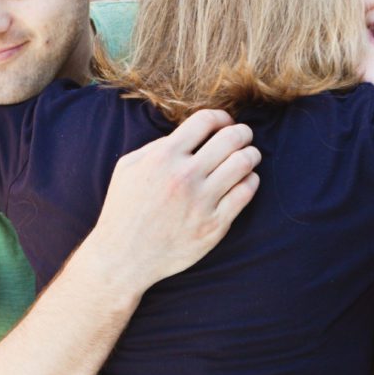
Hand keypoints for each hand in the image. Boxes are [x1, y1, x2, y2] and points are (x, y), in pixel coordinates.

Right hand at [87, 109, 259, 291]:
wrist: (123, 257)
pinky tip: (244, 181)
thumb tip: (189, 134)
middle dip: (243, 133)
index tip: (225, 123)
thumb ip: (157, 146)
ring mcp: (201, 201)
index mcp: (163, 157)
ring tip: (248, 157)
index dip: (222, 117)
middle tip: (243, 137)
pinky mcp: (214, 225)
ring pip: (244, 163)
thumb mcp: (128, 167)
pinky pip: (246, 192)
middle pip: (232, 138)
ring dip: (251, 155)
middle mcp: (184, 176)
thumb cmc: (123, 210)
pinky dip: (250, 181)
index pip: (206, 120)